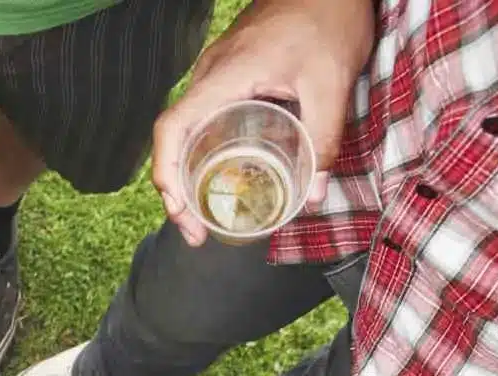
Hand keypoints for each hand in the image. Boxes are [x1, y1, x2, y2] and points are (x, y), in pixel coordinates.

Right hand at [149, 0, 373, 244]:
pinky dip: (203, 152)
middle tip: (197, 232)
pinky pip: (204, 118)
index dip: (165, 173)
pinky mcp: (230, 73)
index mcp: (224, 77)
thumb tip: (313, 196)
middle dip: (175, 192)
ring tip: (205, 214)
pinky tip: (224, 173)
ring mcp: (216, 73)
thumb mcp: (332, 84)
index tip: (180, 210)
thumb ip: (323, 139)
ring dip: (187, 175)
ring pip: (186, 130)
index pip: (172, 127)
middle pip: (173, 138)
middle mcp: (210, 75)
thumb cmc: (329, 19)